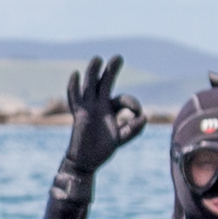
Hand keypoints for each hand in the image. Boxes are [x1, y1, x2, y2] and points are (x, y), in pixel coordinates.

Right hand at [55, 54, 143, 181]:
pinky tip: (75, 74)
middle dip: (111, 71)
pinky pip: (75, 98)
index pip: (124, 99)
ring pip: (90, 86)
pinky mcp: (79, 114)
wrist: (86, 161)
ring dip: (94, 72)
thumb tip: (144, 116)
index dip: (133, 103)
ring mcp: (89, 108)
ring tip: (98, 59)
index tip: (138, 113)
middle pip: (105, 83)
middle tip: (119, 57)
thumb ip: (134, 129)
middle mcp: (99, 105)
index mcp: (111, 109)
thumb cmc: (102, 149)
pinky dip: (74, 86)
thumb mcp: (121, 138)